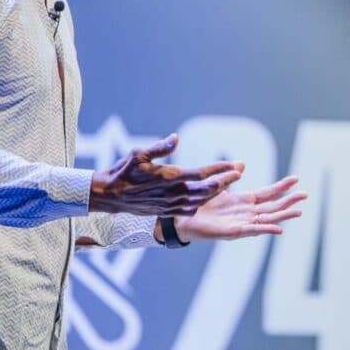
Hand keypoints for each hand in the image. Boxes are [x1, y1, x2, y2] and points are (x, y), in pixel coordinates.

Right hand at [88, 133, 242, 215]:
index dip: (220, 170)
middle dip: (225, 181)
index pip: (202, 174)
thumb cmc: (123, 171)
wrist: (110, 196)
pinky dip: (203, 201)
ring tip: (228, 182)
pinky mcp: (167, 212)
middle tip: (239, 172)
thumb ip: (160, 147)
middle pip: (207, 190)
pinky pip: (191, 209)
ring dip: (216, 192)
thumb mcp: (139, 153)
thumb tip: (176, 137)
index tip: (236, 165)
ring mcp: (171, 205)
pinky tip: (207, 195)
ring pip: (201, 201)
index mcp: (170, 178)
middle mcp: (173, 194)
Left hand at [172, 168, 307, 241]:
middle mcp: (246, 213)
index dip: (282, 186)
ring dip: (283, 215)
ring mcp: (242, 223)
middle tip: (305, 194)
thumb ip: (230, 176)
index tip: (296, 179)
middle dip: (289, 200)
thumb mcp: (217, 186)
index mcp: (244, 201)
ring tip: (299, 211)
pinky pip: (253, 230)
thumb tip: (243, 164)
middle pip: (273, 206)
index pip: (268, 193)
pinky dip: (266, 229)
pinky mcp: (233, 232)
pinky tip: (279, 229)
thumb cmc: (199, 205)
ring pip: (267, 219)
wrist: (182, 219)